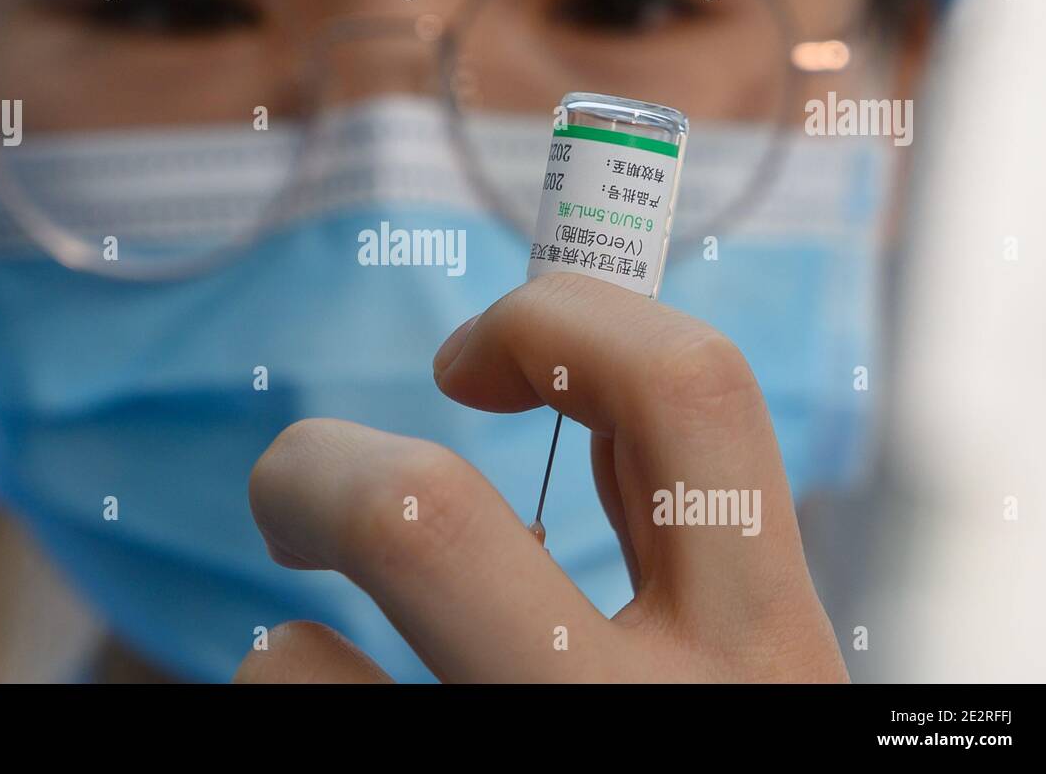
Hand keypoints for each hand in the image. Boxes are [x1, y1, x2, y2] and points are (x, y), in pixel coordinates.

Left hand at [235, 272, 847, 682]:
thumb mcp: (737, 653)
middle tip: (300, 482)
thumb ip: (674, 520)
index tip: (466, 361)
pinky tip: (324, 695)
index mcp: (764, 648)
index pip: (694, 390)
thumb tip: (565, 366)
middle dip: (325, 465)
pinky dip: (280, 679)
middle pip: (420, 516)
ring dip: (291, 633)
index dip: (558, 317)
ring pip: (294, 659)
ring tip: (317, 649)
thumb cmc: (688, 736)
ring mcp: (516, 771)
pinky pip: (281, 701)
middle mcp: (648, 721)